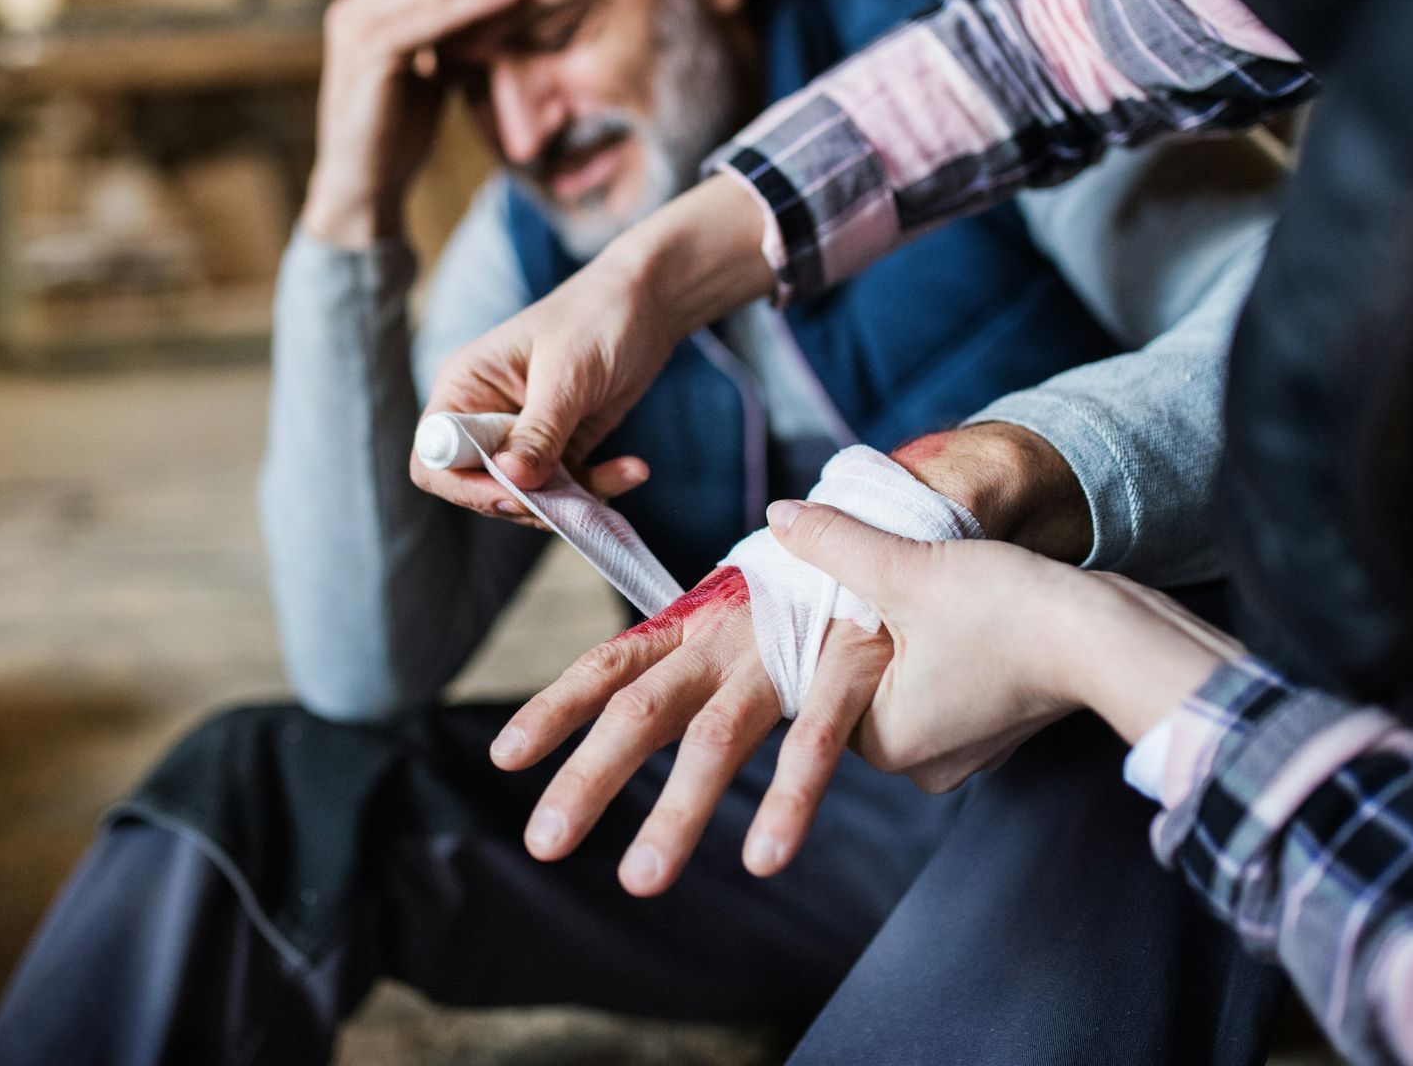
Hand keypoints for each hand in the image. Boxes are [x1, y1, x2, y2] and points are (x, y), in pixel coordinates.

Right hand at [303, 0, 534, 246]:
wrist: (366, 186)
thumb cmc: (397, 133)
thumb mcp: (424, 72)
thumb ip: (440, 34)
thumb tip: (482, 3)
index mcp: (361, 10)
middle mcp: (352, 12)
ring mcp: (357, 33)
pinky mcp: (372, 58)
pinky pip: (431, 20)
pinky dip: (475, 4)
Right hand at [412, 174, 773, 520]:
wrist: (649, 303)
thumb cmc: (596, 318)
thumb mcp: (566, 375)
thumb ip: (538, 432)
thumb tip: (511, 481)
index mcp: (466, 387)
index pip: (435, 457)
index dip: (464, 486)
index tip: (514, 495)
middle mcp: (486, 415)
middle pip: (479, 486)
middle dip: (526, 501)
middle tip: (571, 502)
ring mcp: (523, 435)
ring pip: (527, 496)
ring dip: (571, 501)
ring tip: (623, 475)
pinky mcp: (560, 448)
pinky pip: (567, 488)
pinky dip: (598, 488)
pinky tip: (633, 469)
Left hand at [488, 566, 890, 895]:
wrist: (907, 529)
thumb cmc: (812, 592)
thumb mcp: (737, 620)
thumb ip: (688, 665)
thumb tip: (629, 714)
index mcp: (694, 626)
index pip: (609, 665)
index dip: (555, 708)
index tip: (504, 756)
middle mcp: (725, 638)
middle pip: (642, 707)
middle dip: (589, 776)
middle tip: (543, 842)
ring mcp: (784, 652)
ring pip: (717, 737)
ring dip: (676, 811)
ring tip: (639, 882)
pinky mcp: (847, 666)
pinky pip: (815, 743)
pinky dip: (787, 800)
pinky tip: (763, 859)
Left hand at [765, 500, 1231, 795]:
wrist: (1116, 636)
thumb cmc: (1011, 613)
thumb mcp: (907, 568)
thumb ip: (834, 543)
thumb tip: (776, 515)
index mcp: (887, 744)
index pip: (821, 683)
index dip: (831, 624)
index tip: (849, 584)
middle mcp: (923, 763)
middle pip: (865, 679)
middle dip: (873, 629)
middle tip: (898, 579)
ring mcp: (968, 747)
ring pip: (910, 674)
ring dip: (912, 632)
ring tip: (938, 588)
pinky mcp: (1003, 723)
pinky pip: (950, 678)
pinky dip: (949, 642)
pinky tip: (970, 605)